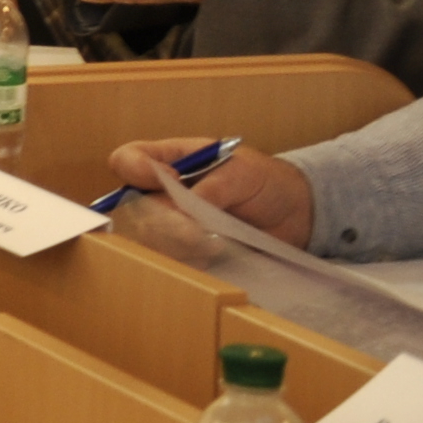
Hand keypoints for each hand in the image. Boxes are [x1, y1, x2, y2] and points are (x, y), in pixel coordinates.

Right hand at [100, 138, 312, 249]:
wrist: (295, 215)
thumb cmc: (264, 181)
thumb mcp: (239, 173)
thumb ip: (208, 188)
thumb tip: (181, 212)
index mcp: (169, 160)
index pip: (127, 160)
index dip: (137, 171)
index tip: (172, 179)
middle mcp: (162, 193)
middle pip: (135, 207)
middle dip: (166, 221)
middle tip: (197, 230)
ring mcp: (172, 224)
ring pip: (150, 238)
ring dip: (180, 244)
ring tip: (215, 243)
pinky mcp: (187, 252)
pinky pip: (172, 261)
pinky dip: (190, 261)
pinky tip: (212, 256)